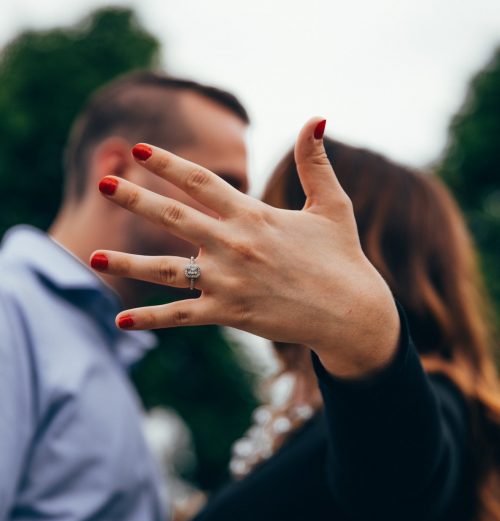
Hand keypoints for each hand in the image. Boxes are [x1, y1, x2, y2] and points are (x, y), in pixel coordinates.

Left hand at [91, 118, 399, 378]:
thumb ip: (315, 162)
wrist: (350, 312)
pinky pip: (182, 316)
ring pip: (167, 270)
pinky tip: (120, 320)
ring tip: (94, 255)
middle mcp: (234, 246)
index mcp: (254, 216)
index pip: (202, 182)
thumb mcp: (332, 204)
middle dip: (136, 199)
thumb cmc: (341, 256)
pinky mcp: (229, 314)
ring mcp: (229, 282)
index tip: (139, 150)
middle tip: (104, 183)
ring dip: (128, 262)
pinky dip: (151, 318)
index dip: (169, 164)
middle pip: (174, 217)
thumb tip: (318, 117)